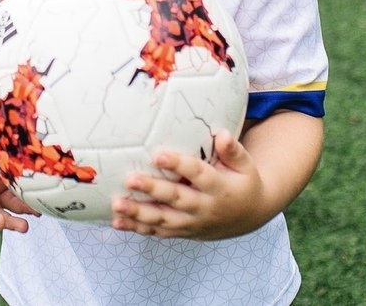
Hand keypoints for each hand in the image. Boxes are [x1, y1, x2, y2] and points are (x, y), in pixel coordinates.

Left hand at [110, 130, 264, 239]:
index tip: (158, 154)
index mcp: (219, 188)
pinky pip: (158, 232)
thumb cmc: (243, 183)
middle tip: (130, 179)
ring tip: (117, 204)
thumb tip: (221, 134)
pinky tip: (117, 222)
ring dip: (138, 213)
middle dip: (152, 190)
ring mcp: (191, 223)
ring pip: (162, 220)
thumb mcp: (245, 165)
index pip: (198, 175)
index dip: (178, 165)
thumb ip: (233, 150)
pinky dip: (137, 228)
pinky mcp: (182, 232)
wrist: (248, 217)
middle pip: (175, 199)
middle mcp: (204, 208)